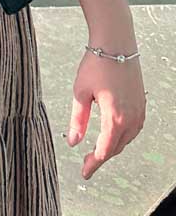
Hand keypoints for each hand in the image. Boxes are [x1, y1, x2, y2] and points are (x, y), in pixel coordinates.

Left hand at [66, 50, 145, 179]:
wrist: (116, 43)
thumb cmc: (97, 63)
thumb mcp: (80, 92)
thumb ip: (78, 120)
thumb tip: (73, 142)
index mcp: (115, 117)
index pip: (104, 150)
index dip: (93, 164)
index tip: (84, 173)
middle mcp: (131, 118)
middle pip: (116, 148)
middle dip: (101, 157)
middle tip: (86, 163)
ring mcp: (139, 111)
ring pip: (126, 140)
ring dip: (112, 147)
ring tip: (96, 150)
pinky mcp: (141, 104)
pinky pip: (133, 129)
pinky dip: (122, 136)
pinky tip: (112, 135)